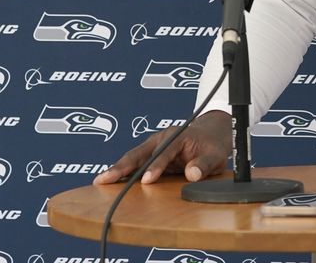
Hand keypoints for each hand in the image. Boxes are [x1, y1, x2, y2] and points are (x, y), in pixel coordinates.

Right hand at [93, 109, 231, 184]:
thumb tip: (191, 175)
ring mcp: (154, 145)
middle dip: (122, 166)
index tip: (146, 181)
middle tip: (105, 179)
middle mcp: (162, 138)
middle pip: (140, 152)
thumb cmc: (213, 144)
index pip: (164, 152)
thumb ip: (204, 164)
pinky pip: (135, 162)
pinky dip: (122, 170)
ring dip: (117, 169)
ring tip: (100, 181)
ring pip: (133, 157)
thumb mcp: (216, 154)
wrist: (212, 133)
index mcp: (178, 136)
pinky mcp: (151, 154)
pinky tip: (110, 180)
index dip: (156, 167)